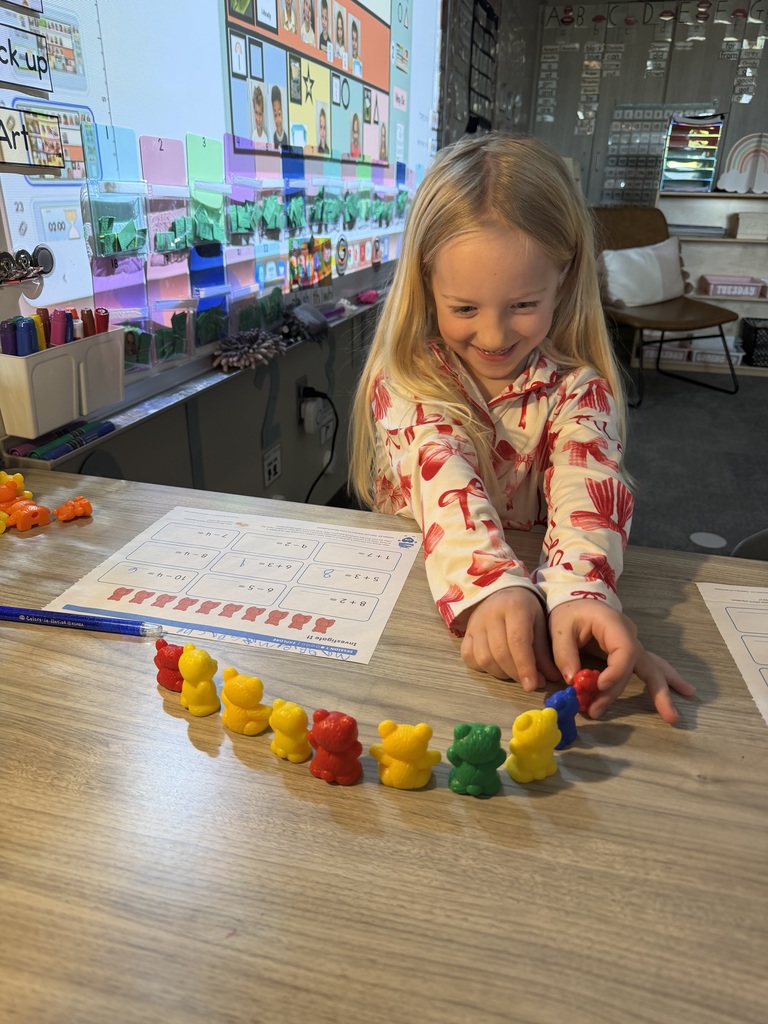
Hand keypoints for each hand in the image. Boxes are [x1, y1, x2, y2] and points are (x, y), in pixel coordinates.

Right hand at [460, 587, 559, 689]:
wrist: (502, 592)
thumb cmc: (526, 609)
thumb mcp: (540, 623)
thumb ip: (544, 652)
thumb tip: (550, 678)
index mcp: (514, 607)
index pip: (517, 641)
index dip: (525, 666)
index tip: (533, 685)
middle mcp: (491, 614)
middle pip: (500, 653)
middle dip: (516, 673)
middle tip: (531, 683)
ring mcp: (475, 624)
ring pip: (483, 658)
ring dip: (501, 673)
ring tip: (515, 673)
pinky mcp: (466, 633)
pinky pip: (469, 657)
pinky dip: (482, 668)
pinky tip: (497, 667)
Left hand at [548, 600, 696, 722]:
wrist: (575, 600)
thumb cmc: (569, 612)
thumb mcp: (560, 628)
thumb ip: (564, 654)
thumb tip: (573, 682)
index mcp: (613, 624)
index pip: (624, 651)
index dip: (616, 672)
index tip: (599, 686)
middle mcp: (629, 635)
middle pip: (646, 664)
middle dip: (656, 691)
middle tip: (668, 718)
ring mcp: (631, 644)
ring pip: (652, 668)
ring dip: (662, 692)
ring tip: (674, 717)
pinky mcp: (628, 654)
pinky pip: (646, 669)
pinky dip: (659, 683)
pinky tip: (681, 692)